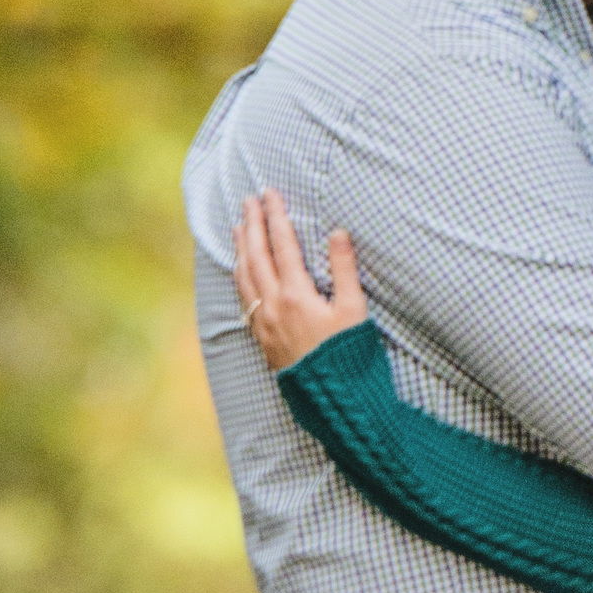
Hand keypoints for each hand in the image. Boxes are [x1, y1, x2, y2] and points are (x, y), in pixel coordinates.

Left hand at [233, 193, 370, 371]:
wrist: (334, 399)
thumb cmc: (349, 355)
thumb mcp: (354, 310)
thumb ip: (344, 269)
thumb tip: (337, 233)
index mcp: (296, 294)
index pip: (282, 245)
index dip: (275, 216)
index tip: (270, 193)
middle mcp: (273, 306)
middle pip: (256, 256)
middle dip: (252, 225)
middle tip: (248, 200)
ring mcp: (264, 323)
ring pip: (244, 277)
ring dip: (240, 249)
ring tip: (238, 228)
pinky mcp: (262, 339)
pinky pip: (243, 299)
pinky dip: (239, 277)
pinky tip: (240, 271)